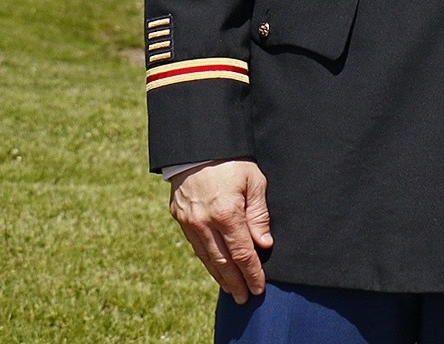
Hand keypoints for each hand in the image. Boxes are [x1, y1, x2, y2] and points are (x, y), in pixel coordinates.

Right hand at [168, 159, 271, 304]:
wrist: (198, 145)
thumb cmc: (232, 161)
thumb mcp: (254, 182)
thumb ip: (259, 215)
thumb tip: (264, 245)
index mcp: (226, 213)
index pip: (242, 252)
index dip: (252, 272)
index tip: (259, 286)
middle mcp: (204, 222)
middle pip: (222, 261)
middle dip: (236, 282)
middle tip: (246, 297)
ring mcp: (189, 222)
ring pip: (206, 257)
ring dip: (220, 276)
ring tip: (232, 289)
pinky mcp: (179, 217)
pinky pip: (195, 245)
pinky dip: (207, 260)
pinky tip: (215, 268)